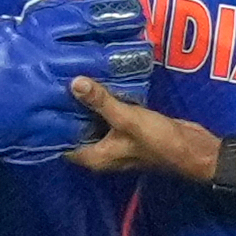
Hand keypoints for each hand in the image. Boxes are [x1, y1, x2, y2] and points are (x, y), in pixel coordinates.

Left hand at [64, 77, 216, 181]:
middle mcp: (101, 152)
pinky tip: (100, 84)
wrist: (193, 148)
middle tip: (55, 83)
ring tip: (73, 78)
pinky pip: (109, 118)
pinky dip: (103, 105)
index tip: (42, 100)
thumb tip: (74, 83)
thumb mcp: (127, 118)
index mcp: (95, 157)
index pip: (63, 143)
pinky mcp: (127, 131)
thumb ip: (101, 102)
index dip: (52, 124)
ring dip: (87, 105)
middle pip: (77, 131)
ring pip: (93, 123)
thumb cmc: (157, 141)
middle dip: (69, 110)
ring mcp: (115, 142)